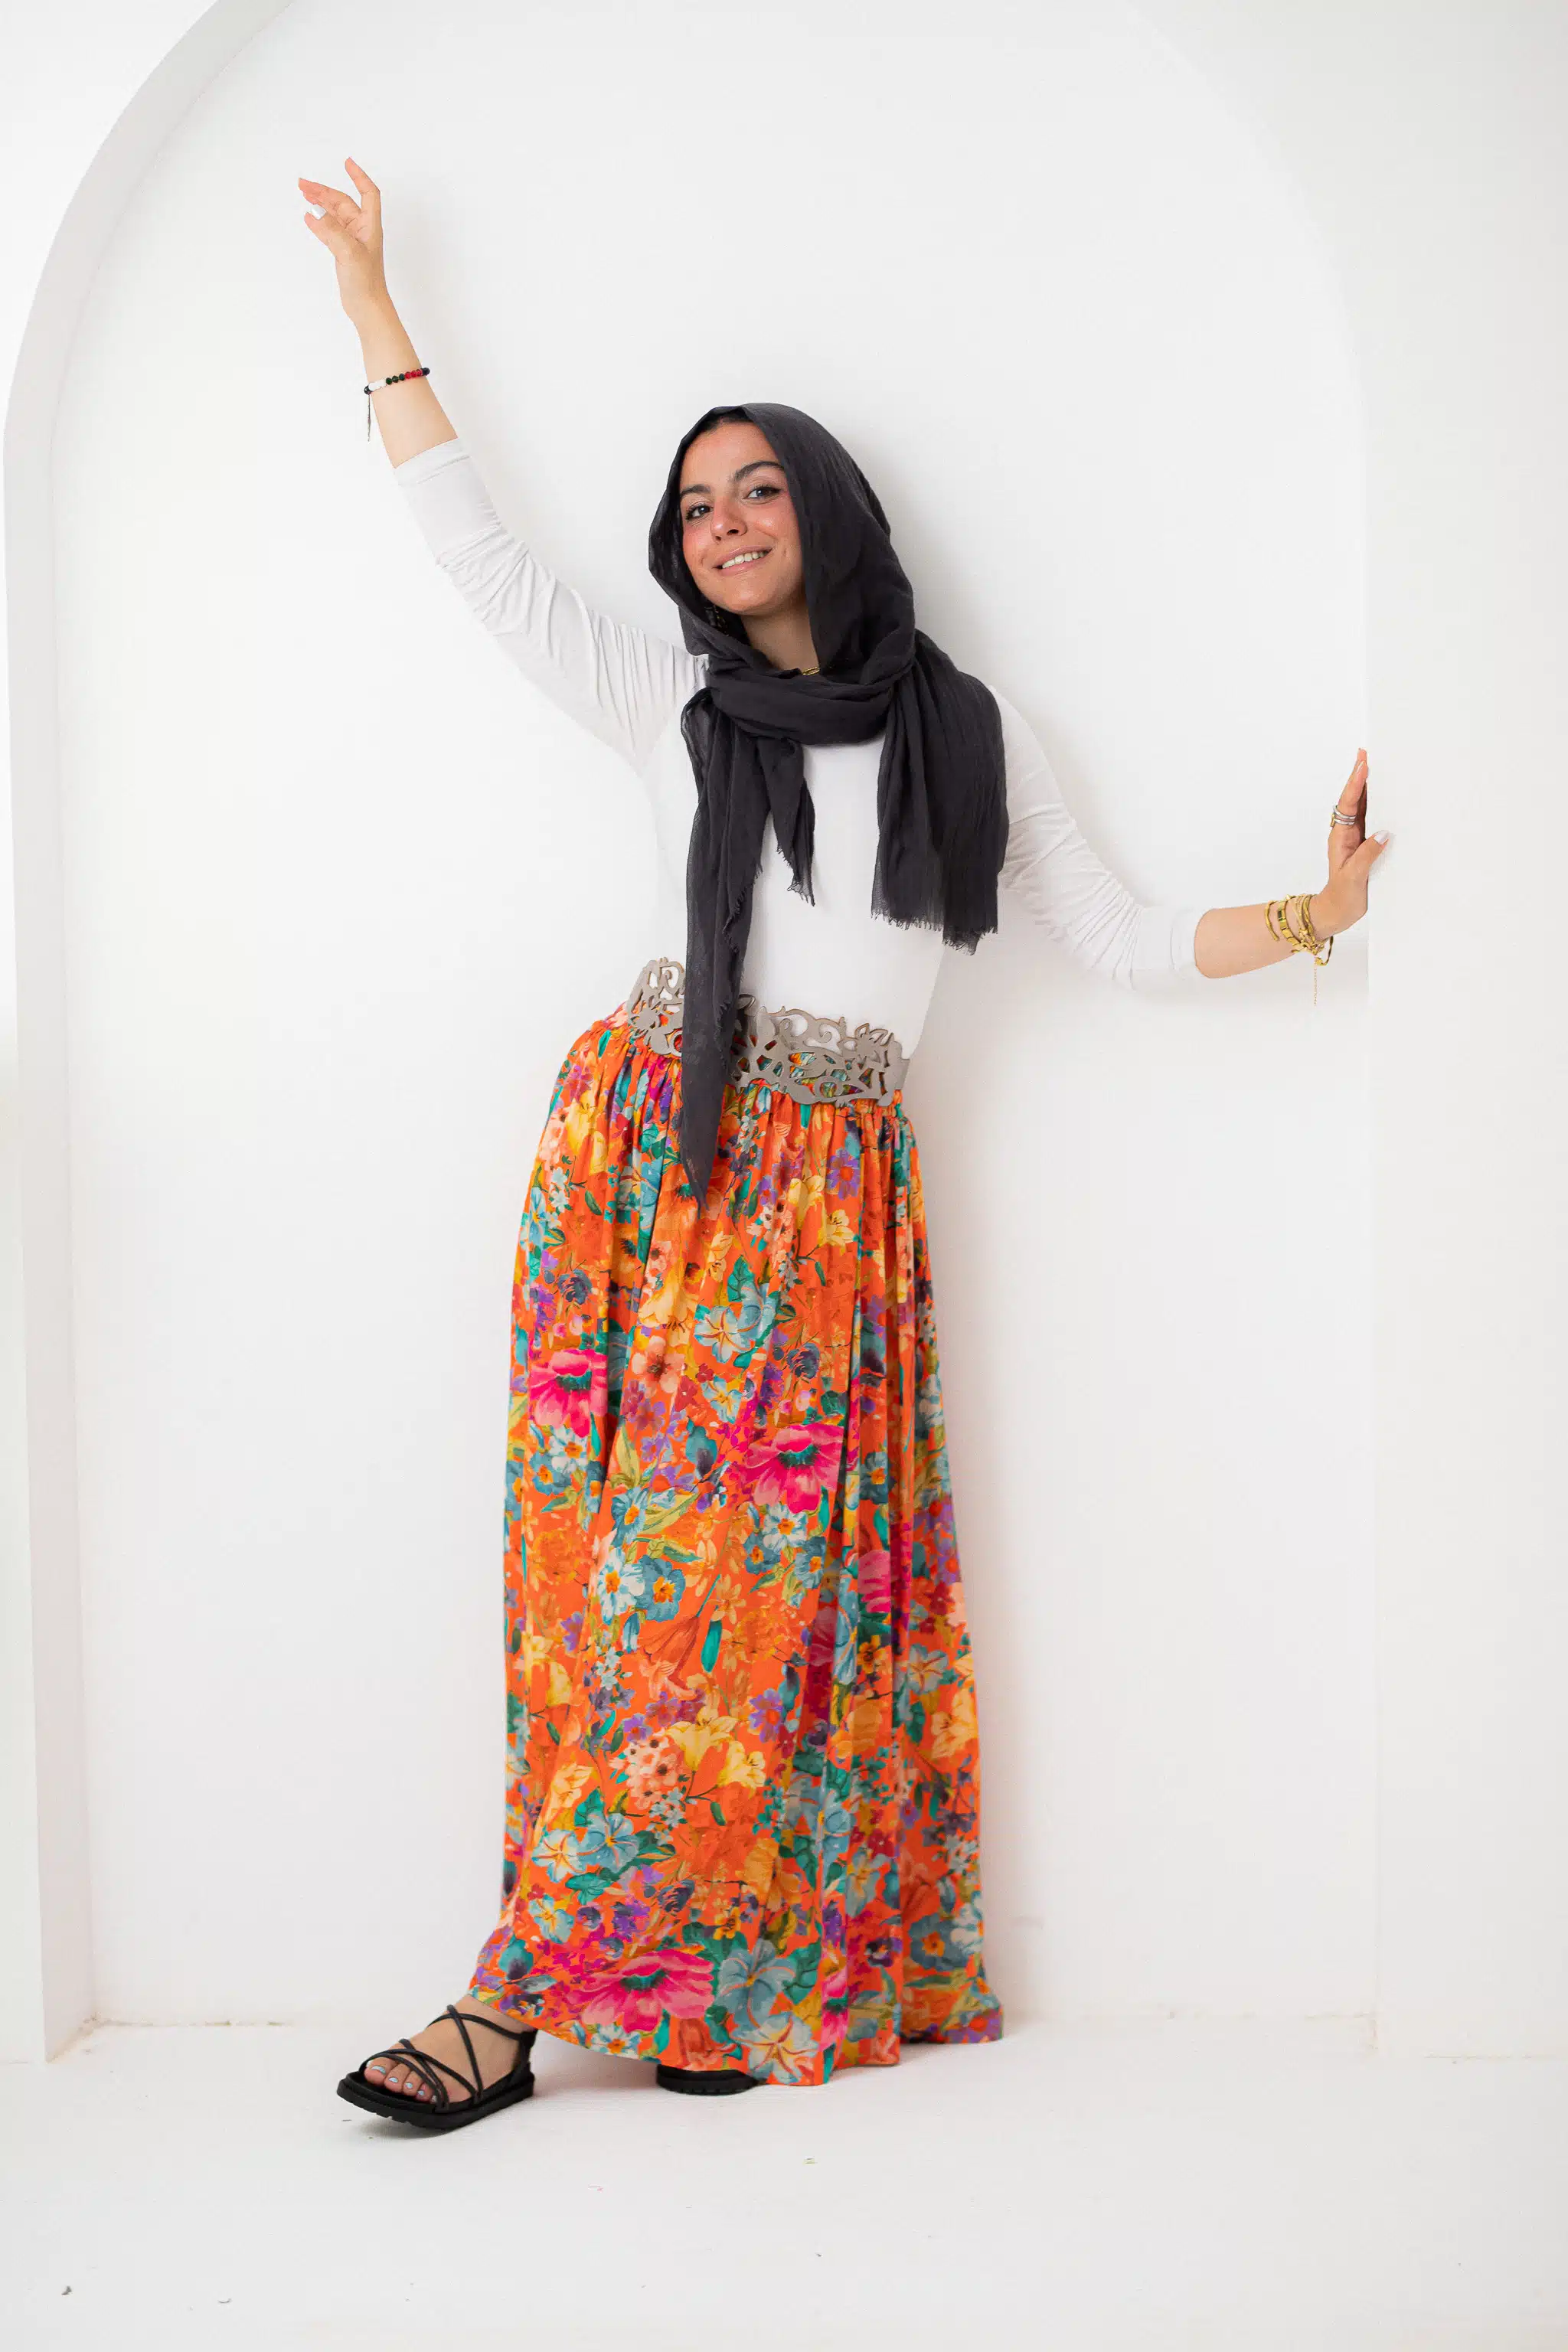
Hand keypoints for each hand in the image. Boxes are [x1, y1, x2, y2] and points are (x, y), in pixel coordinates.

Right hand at [299, 157, 387, 322]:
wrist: (367, 308)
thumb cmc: (366, 283)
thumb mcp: (349, 253)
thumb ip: (333, 231)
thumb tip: (316, 213)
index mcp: (369, 226)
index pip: (368, 193)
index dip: (359, 176)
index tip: (347, 163)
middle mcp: (362, 230)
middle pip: (343, 202)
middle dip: (324, 191)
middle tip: (303, 184)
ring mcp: (352, 241)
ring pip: (334, 215)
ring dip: (320, 204)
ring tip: (303, 193)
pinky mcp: (343, 253)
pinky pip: (329, 231)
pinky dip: (319, 222)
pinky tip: (308, 217)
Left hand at [1311, 748, 1389, 936]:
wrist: (1337, 913)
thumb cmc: (1342, 897)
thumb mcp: (1354, 877)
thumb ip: (1367, 855)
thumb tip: (1383, 833)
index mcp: (1341, 836)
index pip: (1348, 804)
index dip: (1356, 783)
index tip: (1363, 763)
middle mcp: (1348, 833)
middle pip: (1355, 798)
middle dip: (1361, 776)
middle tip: (1367, 751)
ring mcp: (1358, 838)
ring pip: (1366, 806)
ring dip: (1371, 787)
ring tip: (1377, 764)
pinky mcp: (1367, 845)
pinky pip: (1375, 820)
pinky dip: (1381, 805)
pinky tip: (1390, 795)